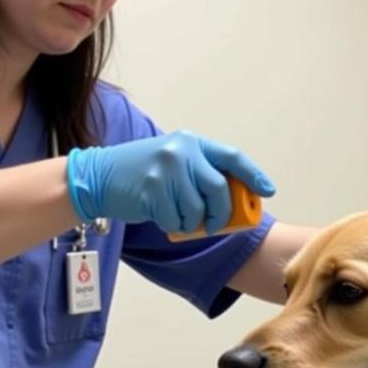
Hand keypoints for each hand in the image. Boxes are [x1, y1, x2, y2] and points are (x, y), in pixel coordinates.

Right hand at [66, 131, 274, 233]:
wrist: (99, 176)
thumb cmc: (142, 173)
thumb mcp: (173, 160)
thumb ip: (200, 171)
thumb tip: (235, 198)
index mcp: (192, 142)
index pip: (232, 157)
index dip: (253, 176)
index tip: (267, 191)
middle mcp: (181, 152)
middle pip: (219, 189)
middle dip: (223, 214)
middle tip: (216, 225)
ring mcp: (166, 171)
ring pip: (198, 210)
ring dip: (192, 224)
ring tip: (178, 218)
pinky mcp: (152, 192)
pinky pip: (175, 221)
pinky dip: (172, 226)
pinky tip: (160, 216)